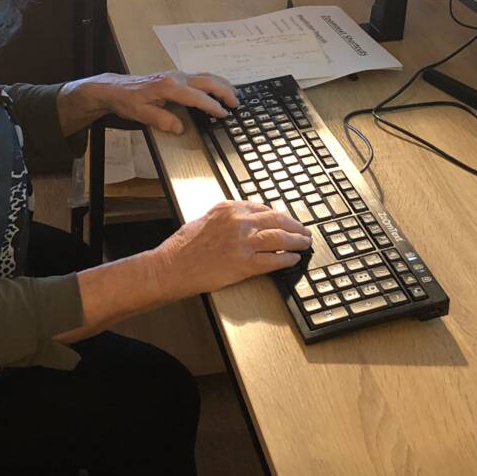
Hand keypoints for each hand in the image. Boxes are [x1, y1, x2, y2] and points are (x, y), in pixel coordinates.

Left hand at [57, 70, 238, 135]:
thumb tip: (180, 127)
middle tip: (237, 103)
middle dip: (224, 91)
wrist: (115, 88)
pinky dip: (213, 83)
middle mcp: (176, 77)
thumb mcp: (141, 114)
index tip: (224, 114)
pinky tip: (218, 89)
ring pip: (205, 76)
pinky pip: (199, 77)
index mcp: (169, 86)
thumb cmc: (127, 101)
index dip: (212, 106)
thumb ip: (162, 120)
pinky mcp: (176, 76)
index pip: (197, 96)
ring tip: (234, 95)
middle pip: (207, 81)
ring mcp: (177, 75)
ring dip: (221, 84)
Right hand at [153, 201, 311, 296]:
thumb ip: (228, 218)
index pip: (263, 208)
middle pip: (277, 220)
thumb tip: (248, 222)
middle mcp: (239, 222)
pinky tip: (293, 259)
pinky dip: (286, 259)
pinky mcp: (244, 264)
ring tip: (304, 243)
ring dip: (296, 241)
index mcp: (229, 208)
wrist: (172, 267)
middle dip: (294, 226)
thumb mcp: (206, 219)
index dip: (279, 216)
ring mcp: (243, 243)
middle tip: (304, 231)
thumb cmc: (183, 246)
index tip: (286, 220)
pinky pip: (273, 260)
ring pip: (280, 238)